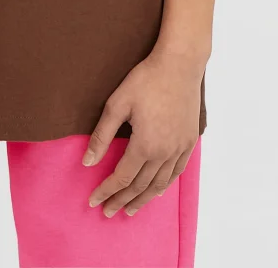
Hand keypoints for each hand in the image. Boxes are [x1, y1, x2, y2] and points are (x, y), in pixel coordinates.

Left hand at [82, 45, 203, 216]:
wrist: (180, 64)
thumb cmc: (146, 80)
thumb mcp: (117, 104)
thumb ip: (102, 135)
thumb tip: (87, 162)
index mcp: (144, 145)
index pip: (121, 178)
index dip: (106, 191)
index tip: (93, 201)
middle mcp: (164, 153)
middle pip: (140, 186)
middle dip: (121, 200)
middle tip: (108, 212)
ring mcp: (180, 149)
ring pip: (159, 184)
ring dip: (143, 200)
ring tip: (129, 210)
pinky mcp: (189, 142)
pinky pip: (176, 172)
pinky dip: (164, 185)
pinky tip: (157, 190)